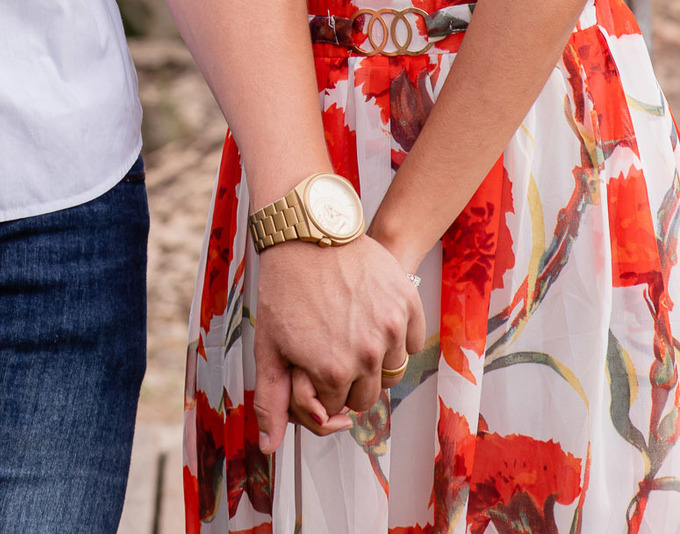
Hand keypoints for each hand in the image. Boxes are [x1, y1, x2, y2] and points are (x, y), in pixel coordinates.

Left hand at [253, 236, 424, 449]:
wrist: (308, 230)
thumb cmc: (284, 285)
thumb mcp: (269, 344)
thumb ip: (271, 400)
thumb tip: (270, 448)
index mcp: (333, 371)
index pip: (336, 407)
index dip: (321, 387)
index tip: (313, 363)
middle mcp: (367, 355)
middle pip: (367, 396)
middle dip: (349, 380)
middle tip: (332, 347)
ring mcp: (391, 328)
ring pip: (391, 371)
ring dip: (374, 360)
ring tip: (351, 330)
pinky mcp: (407, 304)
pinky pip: (411, 343)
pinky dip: (397, 337)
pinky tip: (373, 317)